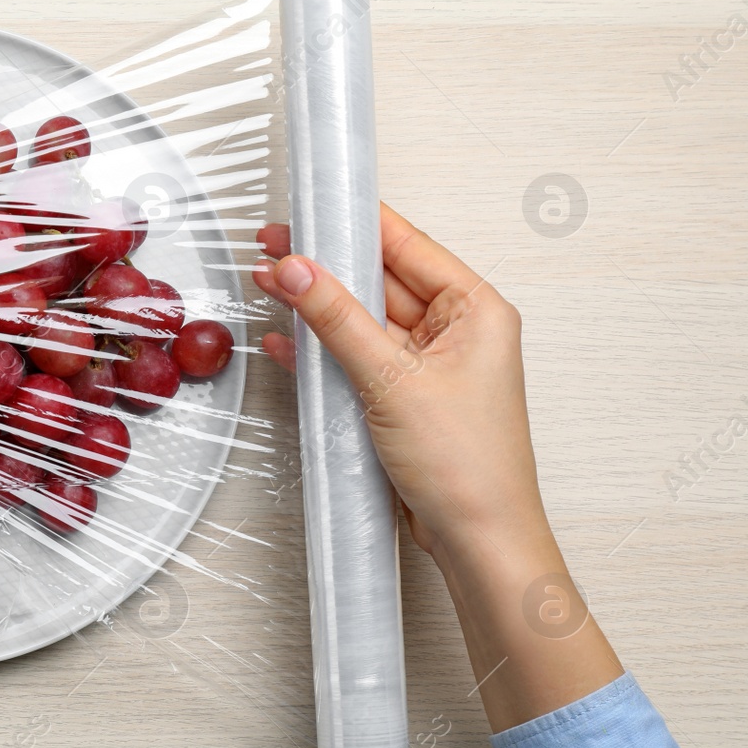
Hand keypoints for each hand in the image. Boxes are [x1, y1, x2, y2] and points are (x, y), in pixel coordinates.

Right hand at [253, 203, 543, 556]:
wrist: (478, 540)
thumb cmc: (469, 467)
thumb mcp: (392, 380)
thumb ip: (338, 321)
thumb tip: (299, 270)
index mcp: (476, 309)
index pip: (407, 245)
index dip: (353, 223)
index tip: (310, 208)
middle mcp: (456, 332)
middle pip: (380, 279)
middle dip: (324, 266)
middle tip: (274, 248)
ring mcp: (428, 366)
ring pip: (363, 321)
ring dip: (317, 308)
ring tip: (268, 285)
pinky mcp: (404, 398)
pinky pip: (357, 359)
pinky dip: (322, 351)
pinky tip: (286, 341)